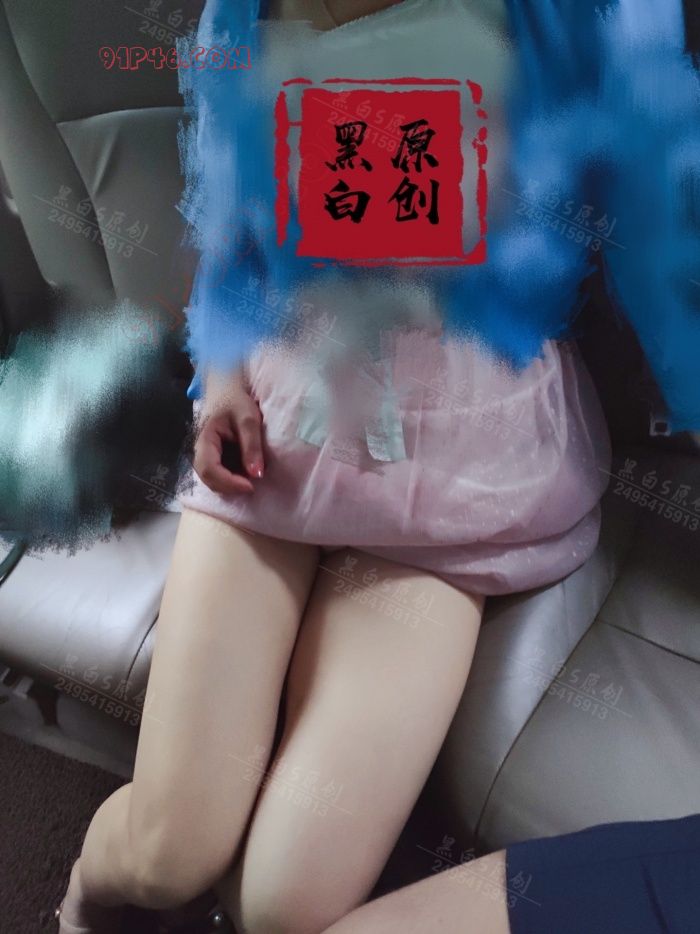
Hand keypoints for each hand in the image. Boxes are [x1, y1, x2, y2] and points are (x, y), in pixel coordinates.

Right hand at [193, 368, 263, 494]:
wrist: (225, 388)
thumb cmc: (236, 400)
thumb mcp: (249, 419)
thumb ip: (252, 446)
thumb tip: (257, 474)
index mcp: (205, 439)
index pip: (209, 469)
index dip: (228, 482)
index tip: (250, 486)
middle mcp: (200, 450)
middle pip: (208, 479)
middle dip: (230, 487)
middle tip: (253, 486)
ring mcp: (206, 455)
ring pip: (213, 480)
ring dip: (231, 485)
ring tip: (250, 480)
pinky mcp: (213, 457)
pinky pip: (219, 474)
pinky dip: (232, 480)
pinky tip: (246, 474)